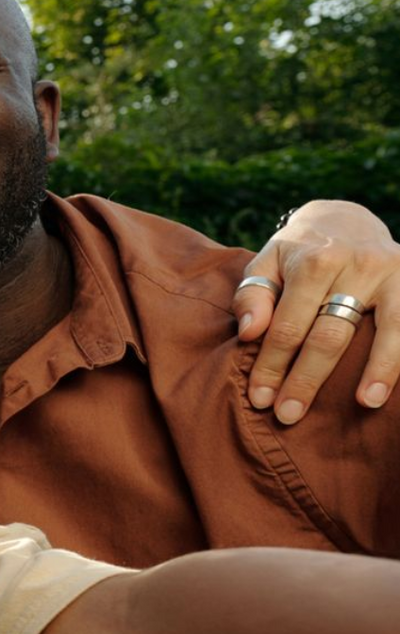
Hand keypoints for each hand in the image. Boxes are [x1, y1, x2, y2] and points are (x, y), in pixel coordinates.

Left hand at [234, 201, 399, 421]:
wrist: (346, 219)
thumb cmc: (298, 253)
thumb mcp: (266, 263)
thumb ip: (252, 295)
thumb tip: (248, 334)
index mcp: (313, 262)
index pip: (287, 326)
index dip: (272, 365)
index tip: (259, 398)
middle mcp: (356, 266)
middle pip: (330, 334)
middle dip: (307, 379)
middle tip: (289, 414)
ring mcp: (392, 274)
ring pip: (387, 329)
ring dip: (377, 370)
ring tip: (365, 403)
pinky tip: (393, 383)